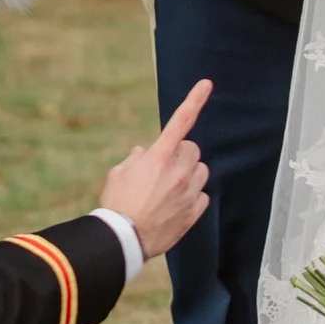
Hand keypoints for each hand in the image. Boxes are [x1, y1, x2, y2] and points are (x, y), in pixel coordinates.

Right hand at [98, 78, 210, 256]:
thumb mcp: (118, 174)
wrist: (124, 240)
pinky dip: (192, 197)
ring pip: (200, 171)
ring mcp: (189, 192)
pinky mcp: (194, 212)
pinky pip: (202, 196)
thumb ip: (134, 160)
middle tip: (164, 168)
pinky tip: (175, 205)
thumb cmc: (117, 205)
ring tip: (169, 188)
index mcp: (159, 156)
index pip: (181, 121)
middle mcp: (179, 171)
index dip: (195, 99)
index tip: (207, 84)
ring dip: (189, 174)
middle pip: (193, 149)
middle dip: (181, 154)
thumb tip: (141, 153)